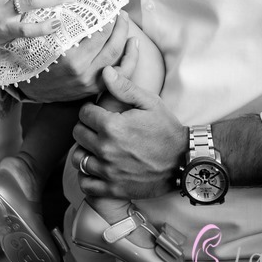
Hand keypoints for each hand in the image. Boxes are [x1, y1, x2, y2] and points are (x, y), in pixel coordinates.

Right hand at [18, 11, 130, 100]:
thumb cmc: (34, 58)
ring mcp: (90, 83)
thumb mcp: (42, 38)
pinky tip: (132, 44)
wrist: (30, 89)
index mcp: (70, 59)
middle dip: (120, 25)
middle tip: (120, 10)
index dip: (106, 15)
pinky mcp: (94, 89)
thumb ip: (58, 22)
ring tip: (126, 22)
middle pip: (112, 45)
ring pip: (118, 59)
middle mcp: (83, 72)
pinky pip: (119, 73)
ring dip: (126, 38)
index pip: (98, 32)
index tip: (107, 2)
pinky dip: (129, 58)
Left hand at [71, 63, 186, 200]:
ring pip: (78, 158)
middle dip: (86, 128)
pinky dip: (87, 176)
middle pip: (78, 134)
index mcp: (112, 126)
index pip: (83, 113)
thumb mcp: (149, 103)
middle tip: (98, 128)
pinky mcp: (113, 189)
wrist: (183, 162)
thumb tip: (105, 71)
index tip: (99, 113)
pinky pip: (86, 184)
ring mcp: (109, 172)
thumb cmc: (166, 129)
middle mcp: (106, 149)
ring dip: (84, 151)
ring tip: (96, 147)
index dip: (91, 110)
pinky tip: (97, 167)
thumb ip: (124, 87)